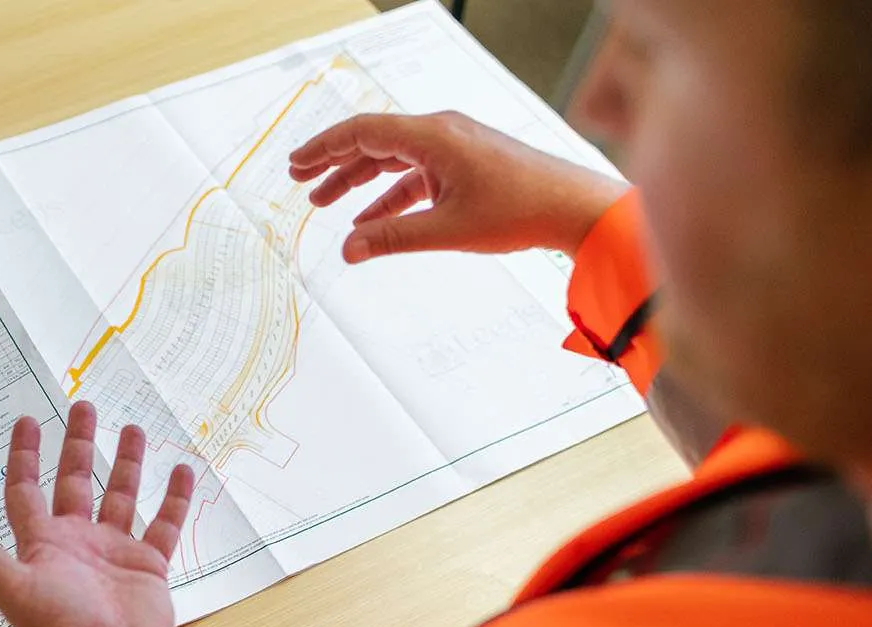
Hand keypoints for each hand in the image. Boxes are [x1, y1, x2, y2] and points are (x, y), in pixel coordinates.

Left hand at [0, 401, 195, 626]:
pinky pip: (164, 523)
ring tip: (134, 428)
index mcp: (43, 543)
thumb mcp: (12, 584)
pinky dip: (174, 498)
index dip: (24, 455)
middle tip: (83, 407)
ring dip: (127, 462)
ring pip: (121, 495)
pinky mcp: (148, 564)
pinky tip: (182, 471)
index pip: (26, 490)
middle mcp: (77, 541)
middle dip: (79, 443)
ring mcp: (114, 551)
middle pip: (76, 481)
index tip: (27, 421)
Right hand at [288, 111, 628, 262]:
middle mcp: (442, 133)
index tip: (297, 164)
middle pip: (374, 142)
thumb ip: (392, 238)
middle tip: (300, 179)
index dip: (324, 148)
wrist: (574, 208)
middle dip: (334, 163)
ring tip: (325, 203)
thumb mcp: (447, 230)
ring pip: (393, 159)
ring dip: (359, 181)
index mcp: (433, 136)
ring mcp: (455, 147)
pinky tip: (372, 219)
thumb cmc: (522, 209)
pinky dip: (391, 194)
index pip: (363, 132)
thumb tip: (348, 249)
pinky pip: (416, 174)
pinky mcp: (466, 164)